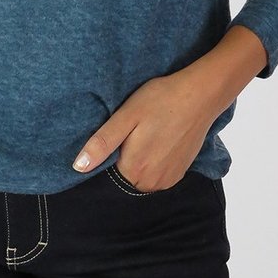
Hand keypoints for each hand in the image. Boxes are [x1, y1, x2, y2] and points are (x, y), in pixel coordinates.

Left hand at [71, 66, 219, 191]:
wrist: (199, 95)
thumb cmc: (160, 99)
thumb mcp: (126, 115)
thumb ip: (102, 143)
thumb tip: (78, 167)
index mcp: (133, 169)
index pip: (108, 170)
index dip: (111, 150)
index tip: (120, 131)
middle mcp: (151, 182)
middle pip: (126, 174)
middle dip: (125, 155)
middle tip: (135, 128)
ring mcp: (168, 180)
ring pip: (142, 174)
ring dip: (141, 158)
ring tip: (148, 131)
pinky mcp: (181, 173)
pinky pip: (158, 173)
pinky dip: (156, 159)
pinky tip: (161, 138)